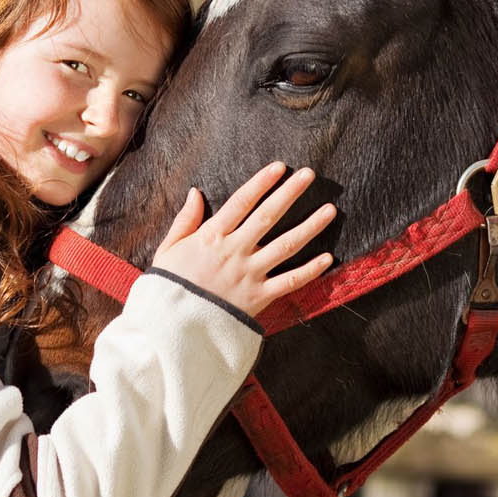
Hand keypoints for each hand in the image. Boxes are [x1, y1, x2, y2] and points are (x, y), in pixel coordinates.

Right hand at [149, 161, 336, 318]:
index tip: (279, 167)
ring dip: (310, 226)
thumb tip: (195, 192)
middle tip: (309, 174)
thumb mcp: (168, 250)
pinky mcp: (259, 298)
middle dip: (290, 193)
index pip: (241, 202)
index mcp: (211, 237)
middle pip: (268, 217)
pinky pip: (290, 282)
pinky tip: (327, 258)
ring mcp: (250, 275)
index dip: (261, 183)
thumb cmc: (167, 288)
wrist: (172, 329)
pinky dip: (310, 271)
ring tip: (330, 210)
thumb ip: (185, 220)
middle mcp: (235, 252)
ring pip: (286, 246)